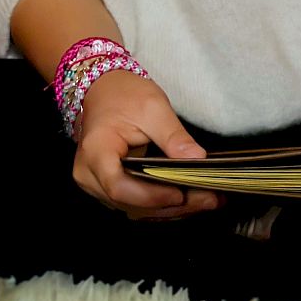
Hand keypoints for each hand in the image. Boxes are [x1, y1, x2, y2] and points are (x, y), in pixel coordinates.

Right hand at [72, 70, 220, 220]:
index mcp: (96, 151)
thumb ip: (174, 135)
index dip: (152, 196)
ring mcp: (96, 185)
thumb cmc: (123, 95)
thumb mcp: (153, 107)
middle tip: (210, 199)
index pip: (119, 187)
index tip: (183, 192)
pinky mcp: (108, 189)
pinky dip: (164, 204)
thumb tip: (197, 159)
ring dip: (172, 209)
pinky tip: (191, 198)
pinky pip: (136, 204)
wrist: (104, 90)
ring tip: (207, 200)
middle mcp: (89, 174)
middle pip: (131, 204)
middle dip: (173, 205)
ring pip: (136, 209)